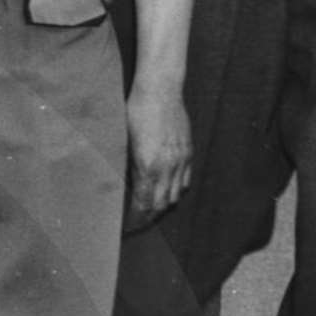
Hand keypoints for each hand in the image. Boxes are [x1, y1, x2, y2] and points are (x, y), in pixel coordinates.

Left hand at [123, 80, 192, 230]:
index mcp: (147, 166)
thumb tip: (131, 185)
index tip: (128, 225)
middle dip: (149, 216)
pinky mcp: (188, 152)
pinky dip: (177, 189)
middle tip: (139, 222)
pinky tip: (168, 188)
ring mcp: (181, 160)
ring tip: (154, 208)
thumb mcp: (127, 142)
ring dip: (164, 204)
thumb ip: (132, 166)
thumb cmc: (136, 111)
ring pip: (176, 194)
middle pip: (161, 204)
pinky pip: (186, 180)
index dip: (136, 218)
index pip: (143, 203)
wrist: (160, 90)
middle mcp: (167, 167)